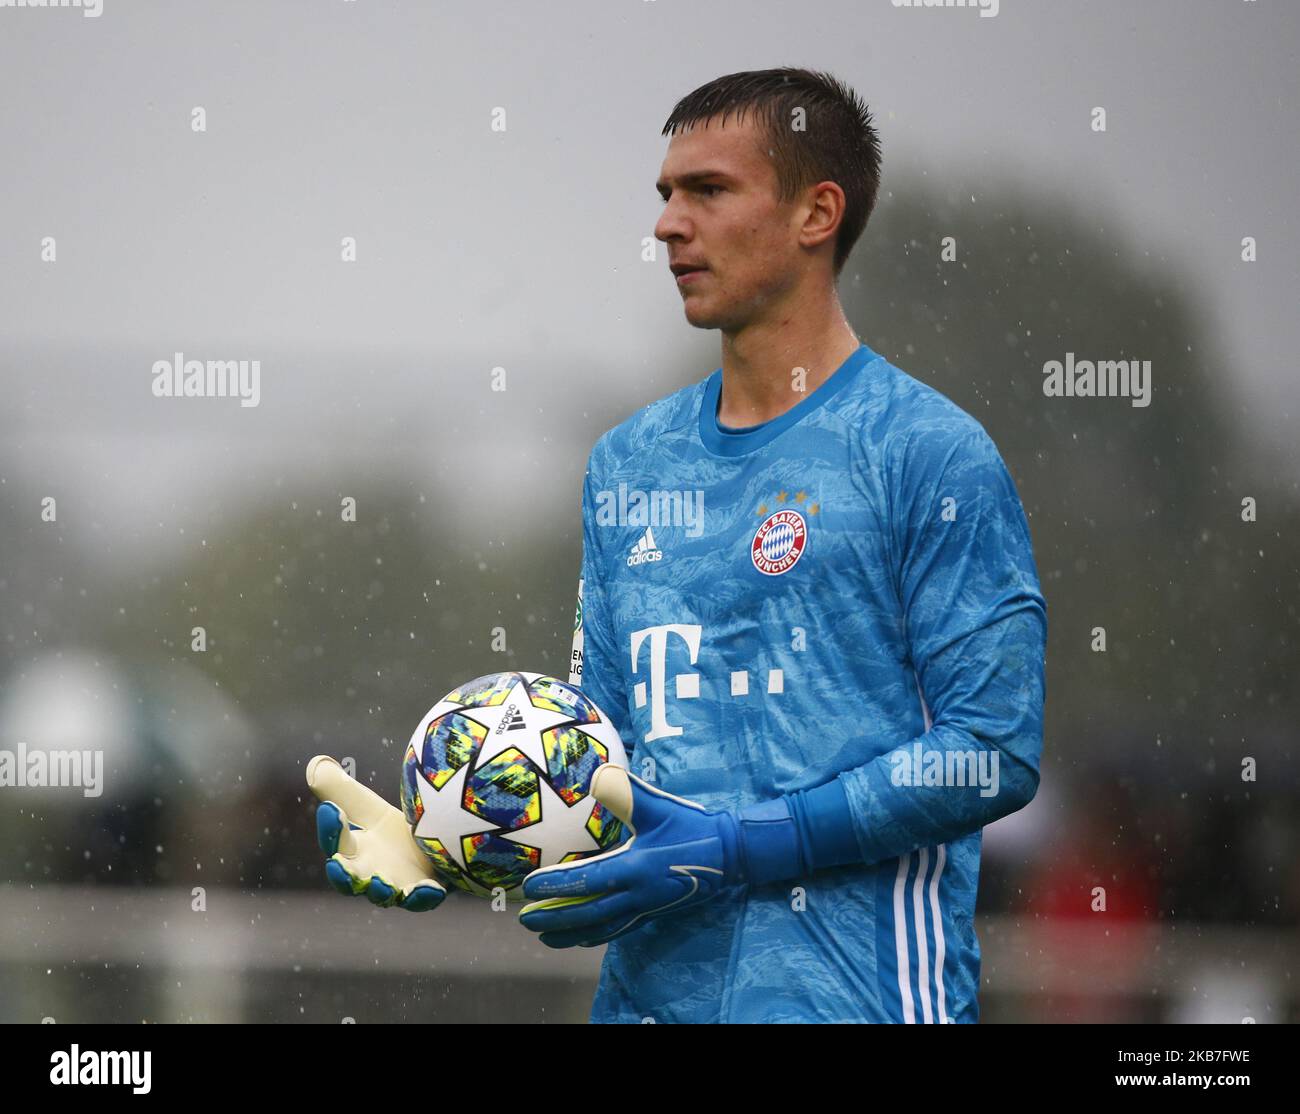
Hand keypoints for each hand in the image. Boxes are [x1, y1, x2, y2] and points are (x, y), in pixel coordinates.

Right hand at [307, 754, 445, 911]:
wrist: (435, 850)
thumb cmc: (395, 830)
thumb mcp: (367, 807)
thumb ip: (340, 788)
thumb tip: (316, 764)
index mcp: (355, 852)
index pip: (335, 841)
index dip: (330, 827)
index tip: (331, 808)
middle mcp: (371, 874)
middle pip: (350, 879)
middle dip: (342, 874)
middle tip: (338, 864)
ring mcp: (398, 887)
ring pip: (384, 895)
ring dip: (380, 890)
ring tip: (381, 883)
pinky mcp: (427, 893)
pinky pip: (423, 900)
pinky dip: (423, 897)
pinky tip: (428, 888)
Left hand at [518, 766, 740, 947]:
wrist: (729, 855)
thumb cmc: (692, 827)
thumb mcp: (659, 807)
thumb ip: (627, 793)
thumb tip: (597, 776)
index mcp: (636, 868)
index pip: (587, 881)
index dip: (556, 886)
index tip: (529, 887)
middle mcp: (638, 894)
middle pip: (588, 914)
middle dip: (555, 919)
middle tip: (526, 920)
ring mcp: (646, 908)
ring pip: (602, 928)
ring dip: (571, 934)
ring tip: (546, 938)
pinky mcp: (655, 912)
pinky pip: (619, 930)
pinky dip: (597, 935)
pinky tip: (584, 937)